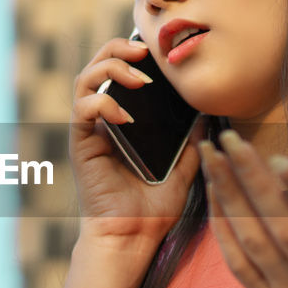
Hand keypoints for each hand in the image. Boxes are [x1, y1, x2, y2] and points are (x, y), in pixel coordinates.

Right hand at [69, 37, 203, 247]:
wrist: (131, 238)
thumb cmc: (152, 211)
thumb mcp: (181, 171)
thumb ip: (190, 143)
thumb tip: (206, 116)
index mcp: (123, 122)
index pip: (120, 73)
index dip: (133, 53)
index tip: (159, 51)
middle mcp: (102, 121)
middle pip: (98, 66)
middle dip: (118, 49)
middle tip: (144, 51)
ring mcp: (89, 131)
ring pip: (85, 80)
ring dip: (110, 68)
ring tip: (138, 75)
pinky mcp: (80, 145)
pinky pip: (82, 110)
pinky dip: (102, 103)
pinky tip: (124, 113)